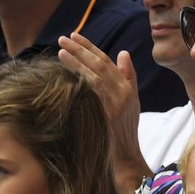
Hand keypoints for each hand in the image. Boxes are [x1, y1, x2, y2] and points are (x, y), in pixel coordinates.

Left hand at [58, 32, 149, 193]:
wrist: (125, 157)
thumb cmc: (125, 129)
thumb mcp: (133, 100)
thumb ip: (128, 76)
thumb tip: (122, 52)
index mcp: (127, 89)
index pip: (107, 61)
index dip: (90, 47)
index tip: (74, 36)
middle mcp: (121, 95)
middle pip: (98, 66)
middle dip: (80, 50)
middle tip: (63, 39)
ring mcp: (112, 107)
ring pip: (93, 78)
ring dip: (76, 63)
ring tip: (61, 51)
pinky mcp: (103, 117)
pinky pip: (89, 95)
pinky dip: (77, 83)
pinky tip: (63, 75)